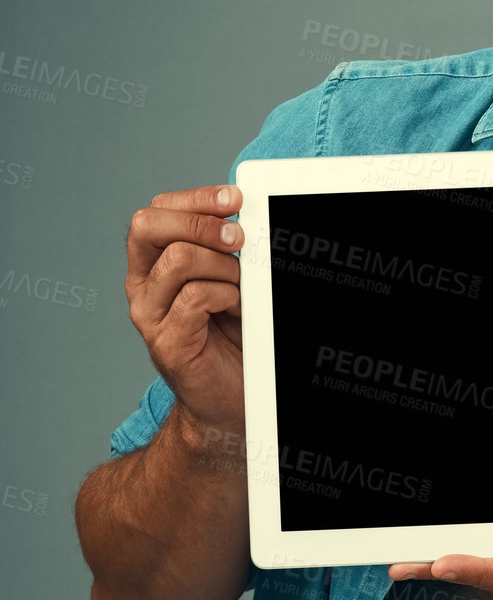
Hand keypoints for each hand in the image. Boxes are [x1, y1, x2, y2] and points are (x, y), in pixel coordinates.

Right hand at [125, 183, 246, 435]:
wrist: (230, 400)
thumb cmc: (233, 338)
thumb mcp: (229, 280)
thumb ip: (223, 248)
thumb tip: (243, 214)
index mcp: (152, 264)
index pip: (157, 211)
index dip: (196, 199)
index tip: (235, 200)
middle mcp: (143, 286)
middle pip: (148, 224)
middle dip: (200, 223)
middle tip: (238, 239)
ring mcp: (149, 314)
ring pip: (178, 259)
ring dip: (224, 267)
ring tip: (242, 289)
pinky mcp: (167, 341)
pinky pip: (197, 296)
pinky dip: (228, 296)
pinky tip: (238, 311)